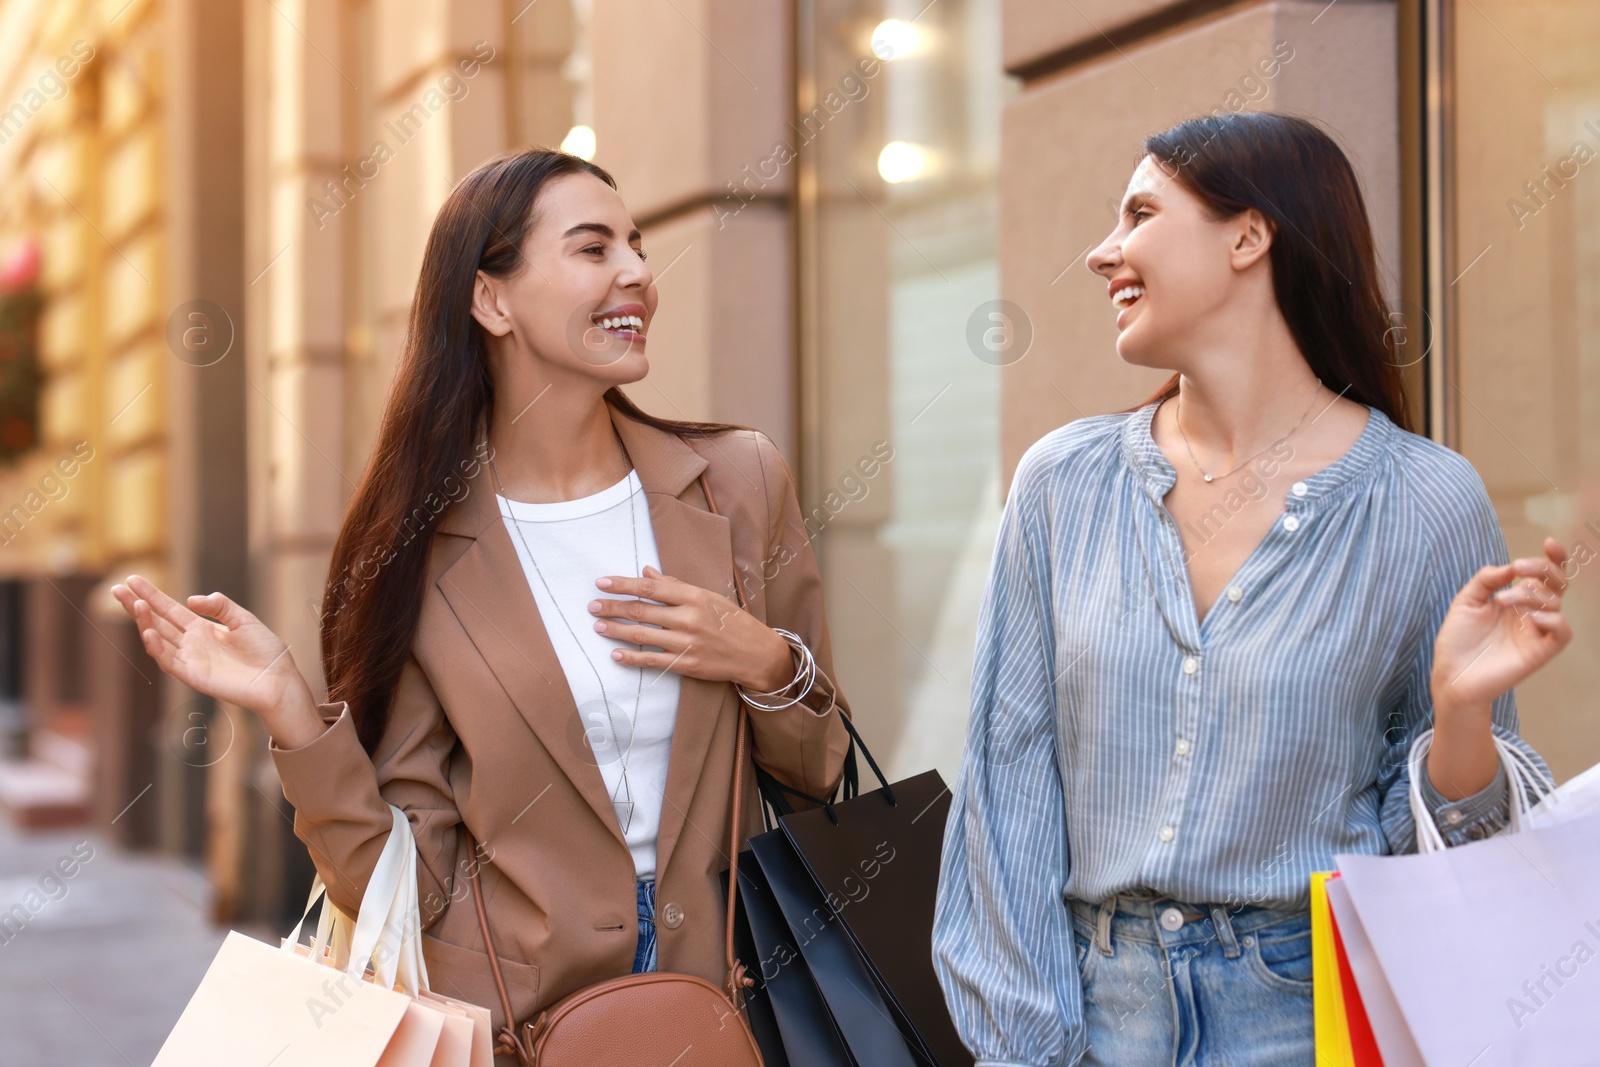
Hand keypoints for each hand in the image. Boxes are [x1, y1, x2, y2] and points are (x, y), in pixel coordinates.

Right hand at [110, 575, 323, 744]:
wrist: (278, 679)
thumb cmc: (265, 651)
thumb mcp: (243, 619)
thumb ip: (220, 606)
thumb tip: (191, 599)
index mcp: (202, 628)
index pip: (170, 609)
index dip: (151, 595)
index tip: (132, 579)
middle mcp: (191, 643)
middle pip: (157, 621)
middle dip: (137, 605)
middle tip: (116, 588)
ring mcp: (190, 660)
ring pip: (159, 639)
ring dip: (145, 622)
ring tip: (135, 604)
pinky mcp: (193, 676)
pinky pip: (169, 661)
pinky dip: (157, 647)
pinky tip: (148, 632)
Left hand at [587, 565, 792, 691]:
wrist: (757, 653)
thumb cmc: (733, 621)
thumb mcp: (709, 596)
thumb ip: (676, 585)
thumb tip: (647, 573)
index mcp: (694, 597)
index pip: (650, 587)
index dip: (623, 584)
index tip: (602, 582)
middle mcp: (688, 618)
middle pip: (641, 610)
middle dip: (613, 607)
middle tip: (592, 605)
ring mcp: (686, 643)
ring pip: (642, 635)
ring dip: (616, 630)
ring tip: (598, 626)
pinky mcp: (686, 664)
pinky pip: (651, 661)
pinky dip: (631, 658)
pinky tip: (615, 654)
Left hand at [1430, 537, 1572, 719]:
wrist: (1450, 674)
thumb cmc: (1458, 640)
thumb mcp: (1466, 601)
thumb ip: (1487, 579)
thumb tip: (1510, 567)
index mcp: (1517, 599)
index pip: (1545, 576)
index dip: (1553, 557)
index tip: (1548, 542)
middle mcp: (1531, 614)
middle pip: (1557, 584)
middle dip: (1543, 569)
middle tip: (1519, 569)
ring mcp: (1536, 632)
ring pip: (1555, 603)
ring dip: (1531, 594)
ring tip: (1502, 600)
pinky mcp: (1538, 652)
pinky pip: (1562, 633)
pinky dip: (1553, 620)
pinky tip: (1531, 617)